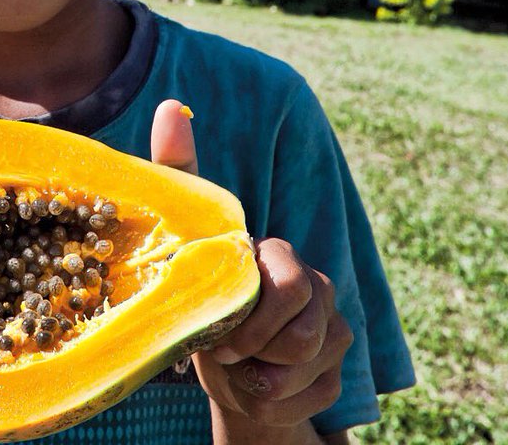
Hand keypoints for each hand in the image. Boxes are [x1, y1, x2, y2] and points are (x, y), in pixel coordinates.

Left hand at [150, 100, 353, 435]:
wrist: (217, 360)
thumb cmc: (197, 286)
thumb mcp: (183, 232)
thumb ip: (180, 168)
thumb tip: (173, 105)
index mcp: (283, 257)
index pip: (289, 288)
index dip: (253, 320)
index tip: (220, 332)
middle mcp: (319, 289)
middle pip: (303, 336)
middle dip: (257, 352)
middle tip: (225, 351)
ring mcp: (334, 332)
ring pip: (304, 372)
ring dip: (257, 381)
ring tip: (233, 363)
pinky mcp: (334, 375)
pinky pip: (305, 401)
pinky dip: (268, 403)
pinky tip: (252, 384)